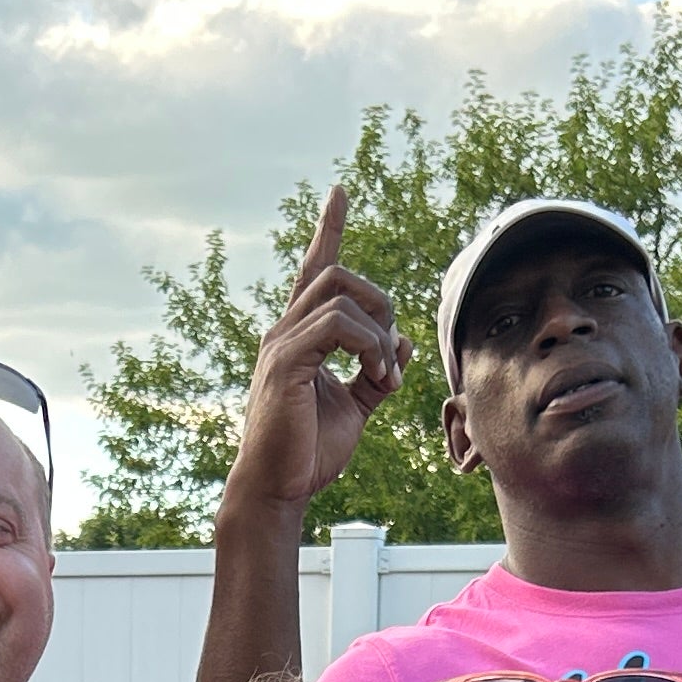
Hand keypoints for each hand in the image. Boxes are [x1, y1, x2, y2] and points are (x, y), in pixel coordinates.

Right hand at [218, 182, 405, 519]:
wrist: (280, 490)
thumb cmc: (309, 452)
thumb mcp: (356, 406)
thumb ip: (375, 371)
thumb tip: (402, 342)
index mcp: (299, 336)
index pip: (314, 270)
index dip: (328, 230)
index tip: (341, 192)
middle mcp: (285, 330)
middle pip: (337, 273)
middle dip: (380, 301)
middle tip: (390, 353)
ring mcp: (281, 343)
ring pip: (340, 293)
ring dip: (379, 331)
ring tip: (383, 376)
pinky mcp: (285, 361)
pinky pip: (338, 325)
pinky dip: (369, 346)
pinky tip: (377, 378)